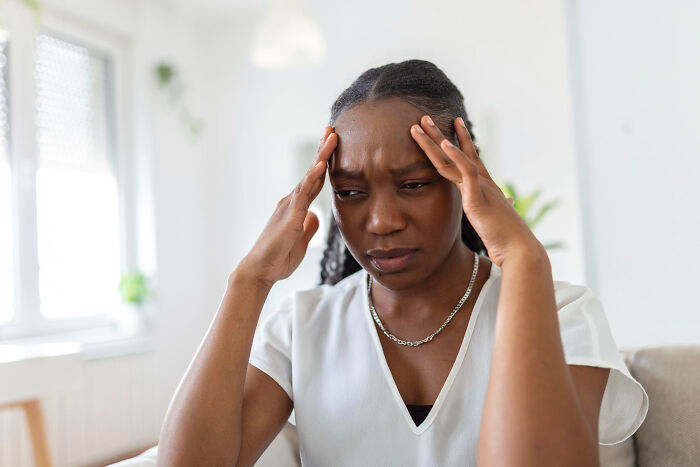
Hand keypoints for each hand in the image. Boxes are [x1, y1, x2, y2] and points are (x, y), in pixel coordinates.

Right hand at [238, 126, 336, 286]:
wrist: (259, 272)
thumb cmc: (277, 258)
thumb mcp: (300, 240)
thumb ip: (308, 226)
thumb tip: (315, 215)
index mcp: (296, 208)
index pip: (314, 181)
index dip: (324, 163)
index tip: (332, 144)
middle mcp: (291, 202)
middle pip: (312, 172)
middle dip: (323, 151)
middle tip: (332, 130)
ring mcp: (289, 208)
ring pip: (308, 178)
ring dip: (320, 157)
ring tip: (330, 138)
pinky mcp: (289, 218)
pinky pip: (302, 195)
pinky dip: (311, 179)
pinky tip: (320, 166)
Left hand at [410, 115, 544, 267]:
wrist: (519, 250)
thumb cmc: (508, 238)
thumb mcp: (497, 219)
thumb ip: (498, 208)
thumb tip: (508, 202)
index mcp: (485, 187)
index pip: (469, 159)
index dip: (460, 142)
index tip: (453, 124)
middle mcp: (483, 182)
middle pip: (457, 152)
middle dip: (439, 134)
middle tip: (424, 117)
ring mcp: (480, 188)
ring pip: (454, 158)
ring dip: (436, 139)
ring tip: (422, 123)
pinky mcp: (478, 198)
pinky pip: (466, 172)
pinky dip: (455, 157)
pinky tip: (444, 145)